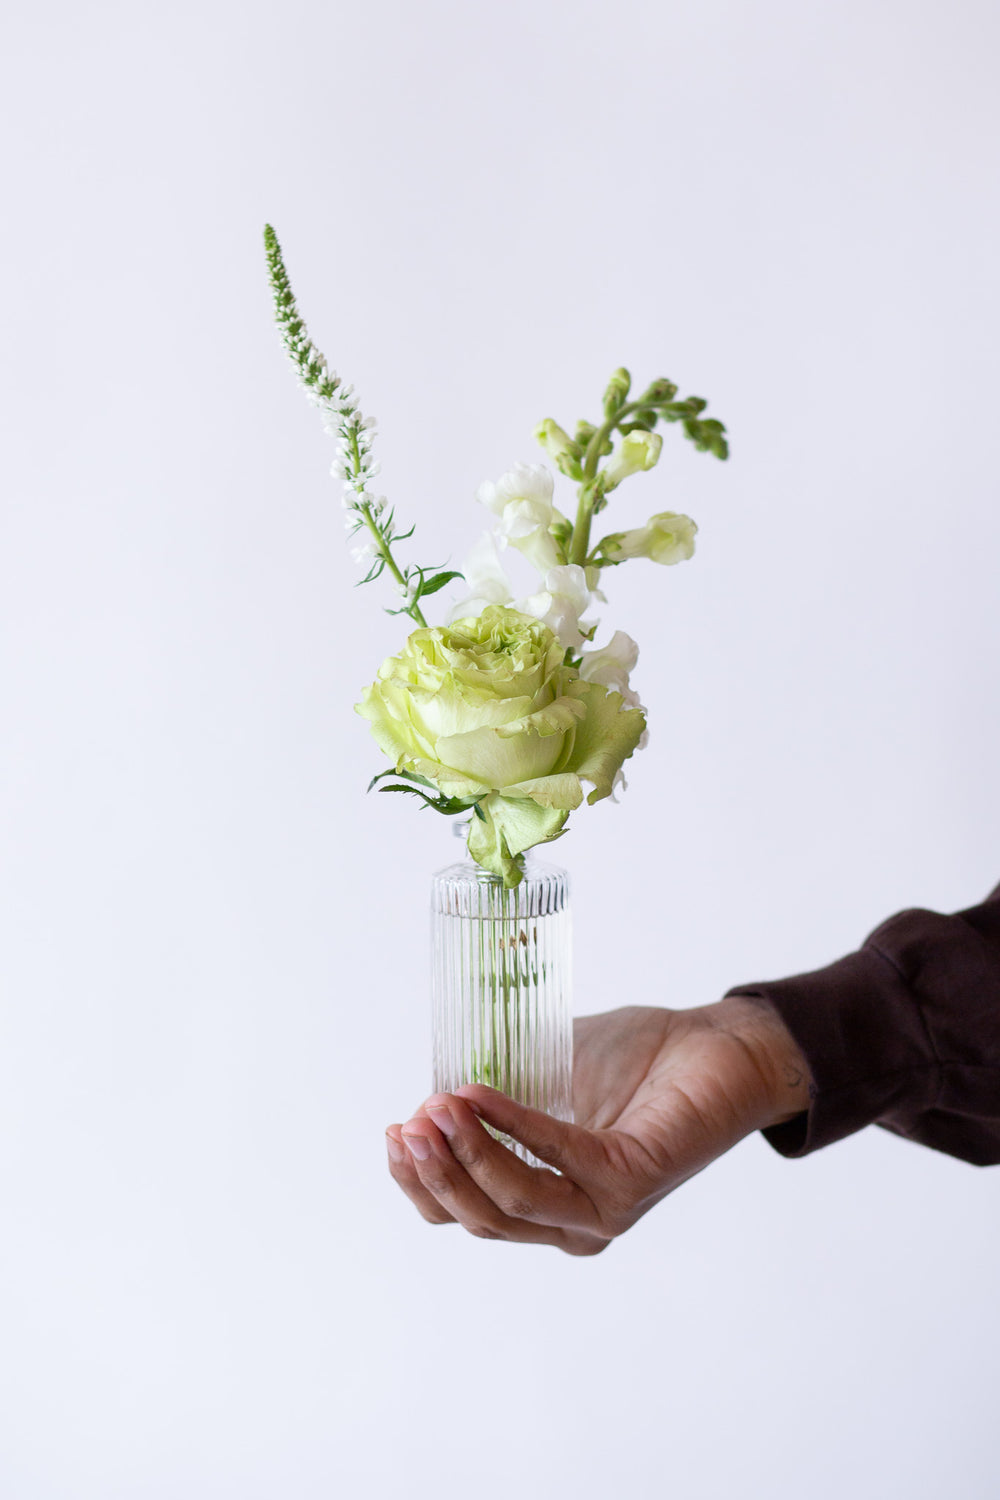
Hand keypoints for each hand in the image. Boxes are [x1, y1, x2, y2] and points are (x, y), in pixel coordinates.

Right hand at [385, 996, 810, 1255]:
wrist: (717, 1046)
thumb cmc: (637, 1058)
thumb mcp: (546, 1073)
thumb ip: (496, 1091)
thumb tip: (432, 1096)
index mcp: (547, 1205)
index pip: (465, 1215)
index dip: (420, 1182)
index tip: (394, 1130)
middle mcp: (572, 1223)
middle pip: (480, 1219)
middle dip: (434, 1172)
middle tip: (410, 1121)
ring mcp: (603, 1209)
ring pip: (513, 1202)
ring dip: (467, 1153)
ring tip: (440, 1104)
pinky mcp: (631, 1181)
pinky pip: (556, 1158)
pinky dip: (512, 1125)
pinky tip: (480, 1093)